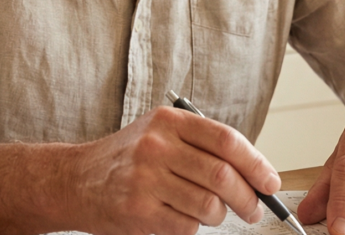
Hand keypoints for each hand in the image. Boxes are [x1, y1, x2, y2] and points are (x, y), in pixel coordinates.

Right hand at [69, 106, 281, 234]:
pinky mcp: (138, 211)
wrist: (74, 180)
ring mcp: (145, 179)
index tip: (270, 182)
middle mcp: (157, 146)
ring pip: (209, 205)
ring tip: (216, 215)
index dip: (256, 164)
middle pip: (223, 176)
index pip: (226, 140)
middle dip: (249, 198)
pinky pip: (187, 226)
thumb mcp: (159, 134)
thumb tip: (255, 173)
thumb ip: (200, 146)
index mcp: (169, 121)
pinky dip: (195, 228)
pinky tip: (184, 219)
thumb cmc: (126, 159)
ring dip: (221, 216)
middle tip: (255, 209)